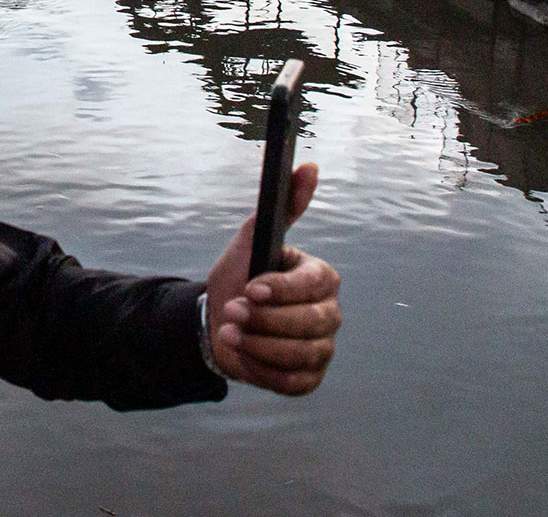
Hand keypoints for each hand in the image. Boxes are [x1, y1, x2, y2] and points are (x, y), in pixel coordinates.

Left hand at [204, 162, 340, 394]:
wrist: (217, 324)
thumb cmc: (239, 279)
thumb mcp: (251, 241)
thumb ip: (281, 206)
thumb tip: (308, 165)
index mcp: (320, 277)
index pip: (314, 284)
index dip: (282, 290)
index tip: (250, 289)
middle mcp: (329, 312)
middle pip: (311, 324)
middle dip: (265, 320)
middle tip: (231, 312)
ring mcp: (322, 348)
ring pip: (301, 355)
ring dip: (258, 345)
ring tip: (229, 332)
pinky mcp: (309, 378)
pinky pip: (293, 382)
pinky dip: (261, 370)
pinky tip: (240, 353)